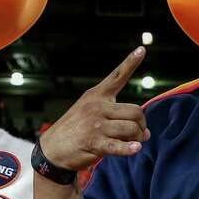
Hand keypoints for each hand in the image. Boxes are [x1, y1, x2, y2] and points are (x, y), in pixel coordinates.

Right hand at [38, 47, 149, 172]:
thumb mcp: (90, 111)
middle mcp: (97, 106)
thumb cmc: (76, 129)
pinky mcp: (93, 143)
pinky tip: (135, 148)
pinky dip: (129, 149)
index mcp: (97, 95)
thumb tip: (146, 132)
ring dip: (138, 138)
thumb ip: (118, 117)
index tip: (142, 49)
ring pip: (131, 128)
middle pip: (135, 111)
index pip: (117, 76)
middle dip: (142, 125)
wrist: (52, 148)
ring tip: (135, 143)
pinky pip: (118, 145)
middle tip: (140, 134)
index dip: (130, 63)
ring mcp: (95, 125)